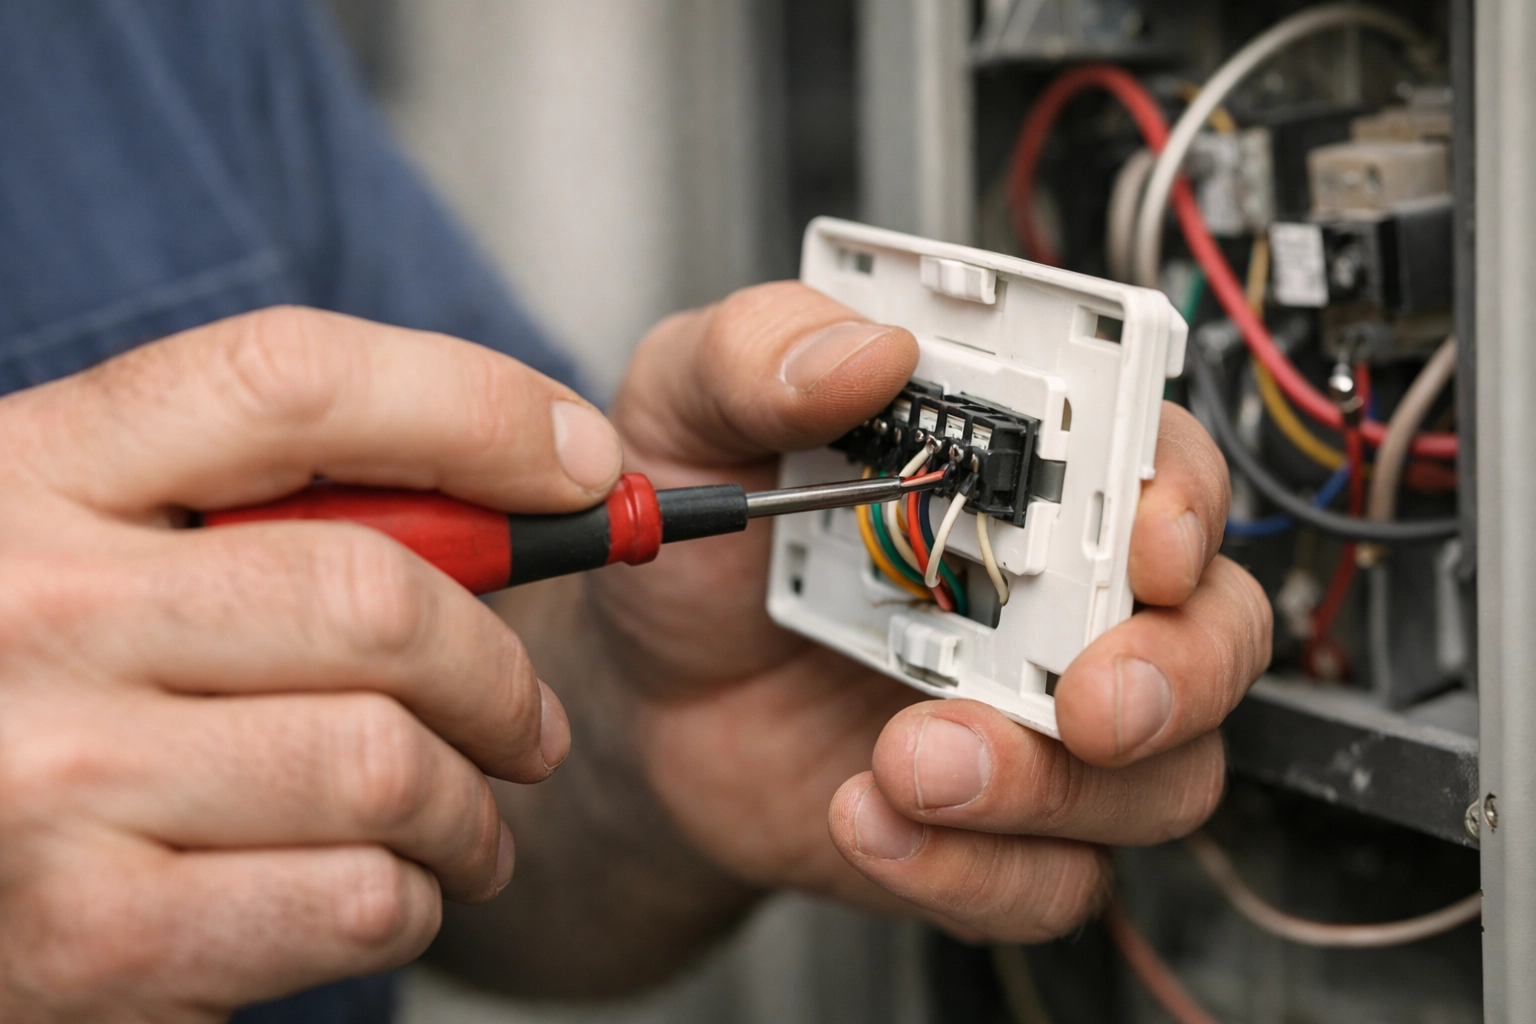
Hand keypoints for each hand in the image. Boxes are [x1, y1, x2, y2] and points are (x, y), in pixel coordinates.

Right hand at [0, 307, 622, 1020]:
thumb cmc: (45, 677)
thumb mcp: (101, 536)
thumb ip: (278, 489)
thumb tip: (543, 468)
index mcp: (35, 467)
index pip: (294, 381)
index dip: (475, 409)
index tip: (582, 461)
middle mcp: (29, 606)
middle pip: (377, 599)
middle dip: (500, 673)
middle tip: (526, 721)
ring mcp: (50, 778)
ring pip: (391, 767)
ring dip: (470, 808)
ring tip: (460, 821)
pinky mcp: (93, 939)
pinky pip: (358, 901)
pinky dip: (413, 899)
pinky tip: (383, 886)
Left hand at [596, 283, 1268, 939]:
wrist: (647, 689)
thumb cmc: (701, 545)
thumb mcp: (688, 415)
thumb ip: (754, 357)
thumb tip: (863, 349)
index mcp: (1016, 475)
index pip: (1162, 469)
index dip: (1184, 502)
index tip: (1145, 538)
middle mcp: (1055, 598)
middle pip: (1212, 637)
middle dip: (1174, 676)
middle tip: (1086, 702)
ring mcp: (1037, 720)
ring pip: (1156, 782)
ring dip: (1048, 789)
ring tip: (910, 763)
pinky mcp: (996, 828)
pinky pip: (1052, 882)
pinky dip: (974, 872)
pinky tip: (870, 822)